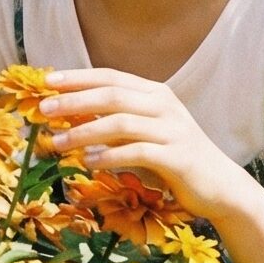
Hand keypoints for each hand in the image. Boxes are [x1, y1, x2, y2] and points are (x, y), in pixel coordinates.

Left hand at [37, 67, 245, 219]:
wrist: (219, 186)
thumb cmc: (172, 158)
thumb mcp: (142, 133)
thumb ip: (114, 121)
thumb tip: (67, 115)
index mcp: (155, 93)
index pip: (110, 76)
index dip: (78, 77)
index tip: (47, 80)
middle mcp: (164, 106)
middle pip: (111, 95)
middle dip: (73, 101)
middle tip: (44, 109)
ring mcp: (173, 130)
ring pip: (120, 123)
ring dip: (83, 132)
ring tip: (56, 142)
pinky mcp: (177, 156)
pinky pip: (136, 152)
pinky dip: (108, 156)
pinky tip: (87, 162)